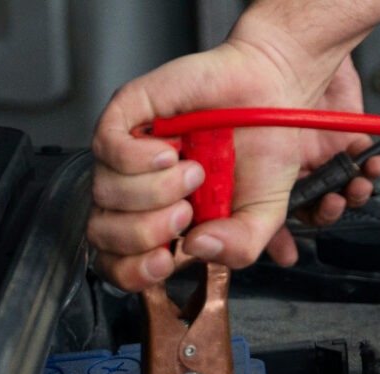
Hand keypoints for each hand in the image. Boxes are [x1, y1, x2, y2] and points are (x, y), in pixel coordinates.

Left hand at [89, 43, 379, 291]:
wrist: (277, 96)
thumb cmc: (266, 151)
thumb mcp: (265, 216)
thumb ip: (239, 247)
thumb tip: (197, 248)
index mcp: (165, 223)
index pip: (120, 262)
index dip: (132, 271)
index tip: (165, 261)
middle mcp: (140, 193)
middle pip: (103, 233)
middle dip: (144, 233)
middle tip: (187, 213)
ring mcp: (128, 154)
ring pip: (105, 191)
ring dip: (154, 191)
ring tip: (195, 173)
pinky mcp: (127, 115)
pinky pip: (107, 147)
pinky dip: (137, 157)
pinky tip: (172, 151)